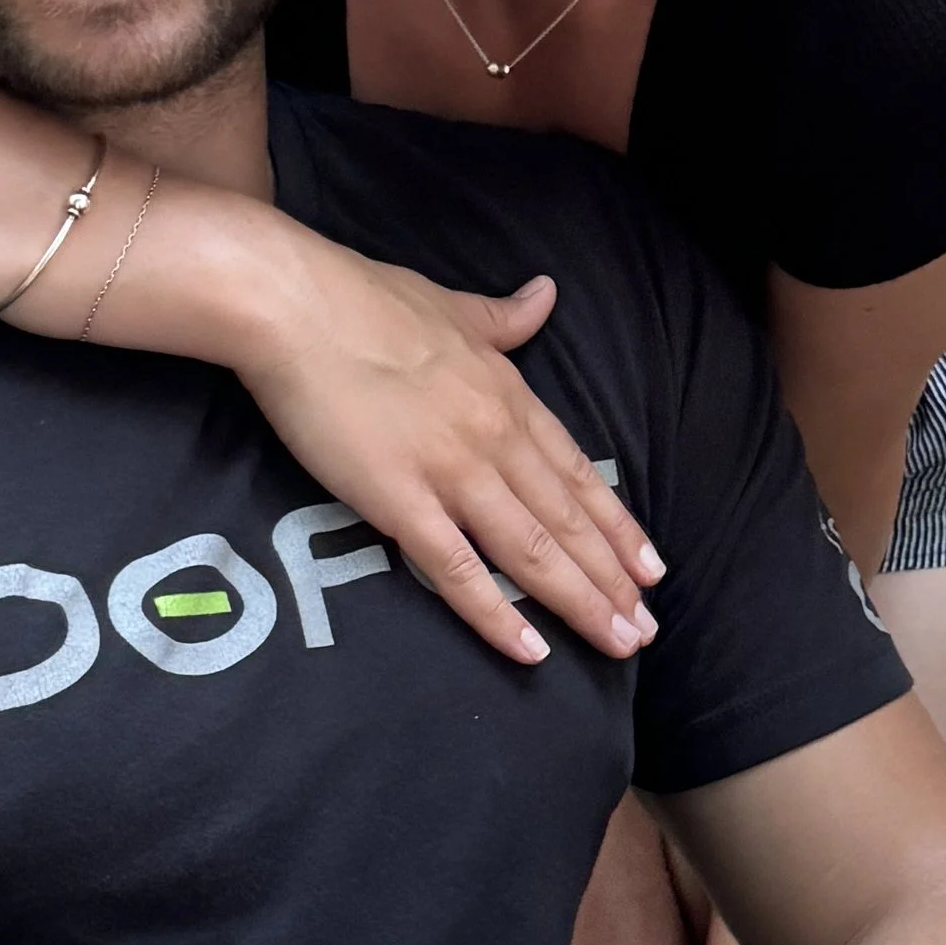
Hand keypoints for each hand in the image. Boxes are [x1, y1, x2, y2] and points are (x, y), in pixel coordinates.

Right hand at [236, 226, 663, 665]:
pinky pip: (458, 569)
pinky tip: (531, 650)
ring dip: (580, 601)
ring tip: (619, 643)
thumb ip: (504, 317)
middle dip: (612, 579)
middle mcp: (495, 439)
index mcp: (508, 396)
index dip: (617, 526)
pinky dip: (497, 614)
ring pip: (532, 551)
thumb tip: (547, 293)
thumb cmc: (364, 299)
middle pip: (567, 521)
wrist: (295, 306)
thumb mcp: (453, 304)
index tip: (650, 568)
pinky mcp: (400, 500)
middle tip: (646, 630)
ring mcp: (452, 472)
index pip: (576, 473)